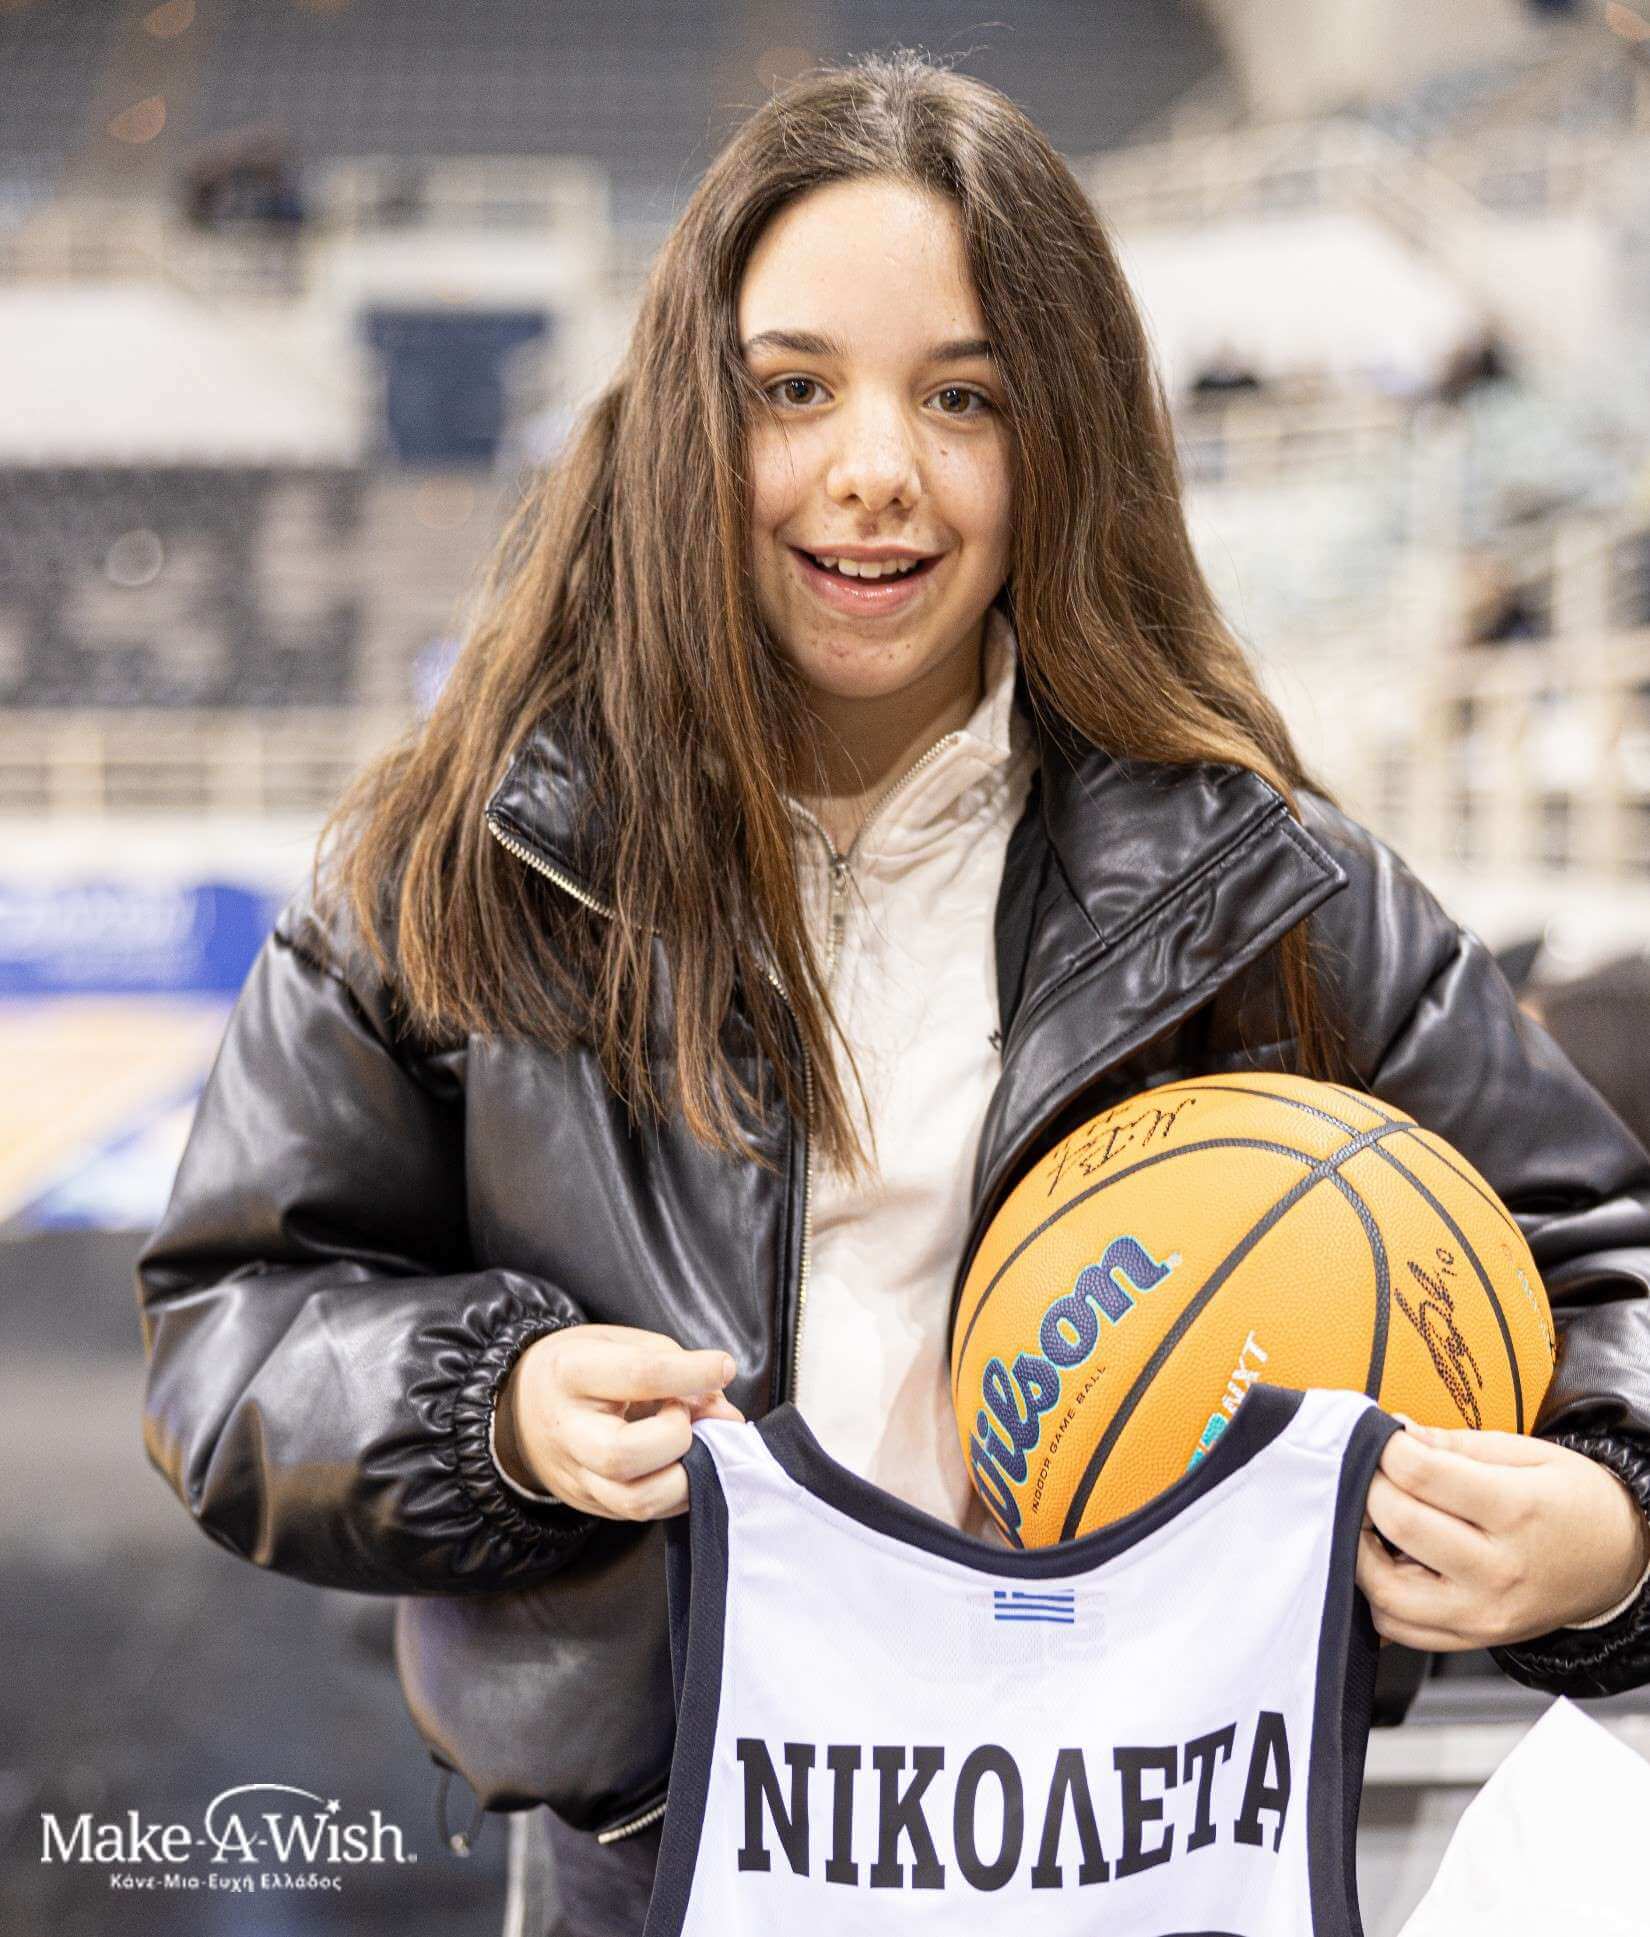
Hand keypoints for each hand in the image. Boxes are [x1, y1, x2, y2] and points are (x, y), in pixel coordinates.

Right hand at [494, 1324, 744, 1519]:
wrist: (522, 1408)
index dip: (692, 1373)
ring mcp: (576, 1477)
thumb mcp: (622, 1344)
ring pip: (637, 1500)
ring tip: (691, 1444)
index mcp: (571, 1372)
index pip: (640, 1376)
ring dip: (685, 1475)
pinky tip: (683, 1464)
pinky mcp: (592, 1505)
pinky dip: (678, 1492)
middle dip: (677, 1437)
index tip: (723, 1366)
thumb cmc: (582, 1367)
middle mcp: (568, 1431)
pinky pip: (645, 1513)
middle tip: (685, 1415)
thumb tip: (725, 1415)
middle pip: (624, 1454)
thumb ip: (677, 1369)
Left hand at [1356, 1417, 1649, 1650]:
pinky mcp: (1473, 1639)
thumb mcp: (1527, 1453)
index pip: (1420, 1473)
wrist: (1619, 1559)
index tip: (1383, 1436)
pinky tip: (1389, 1562)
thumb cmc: (1573, 1501)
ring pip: (1385, 1591)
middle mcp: (1499, 1570)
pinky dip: (1378, 1595)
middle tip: (1374, 1472)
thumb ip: (1454, 1444)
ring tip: (1371, 1520)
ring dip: (1360, 1548)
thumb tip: (1398, 1432)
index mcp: (1516, 1510)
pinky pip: (1399, 1629)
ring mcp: (1484, 1613)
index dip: (1386, 1446)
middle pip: (1398, 1523)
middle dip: (1370, 1487)